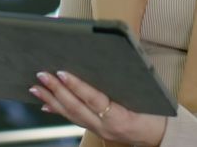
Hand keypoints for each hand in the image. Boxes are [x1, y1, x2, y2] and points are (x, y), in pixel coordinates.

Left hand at [29, 71, 166, 145]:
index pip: (94, 99)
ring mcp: (99, 130)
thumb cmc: (155, 112)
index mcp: (119, 117)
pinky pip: (74, 119)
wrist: (159, 135)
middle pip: (75, 107)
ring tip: (36, 87)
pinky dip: (59, 111)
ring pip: (71, 114)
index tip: (62, 73)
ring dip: (51, 100)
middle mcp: (105, 126)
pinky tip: (46, 105)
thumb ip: (127, 81)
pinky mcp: (95, 129)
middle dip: (56, 91)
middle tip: (42, 76)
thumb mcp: (144, 96)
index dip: (76, 86)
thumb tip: (105, 60)